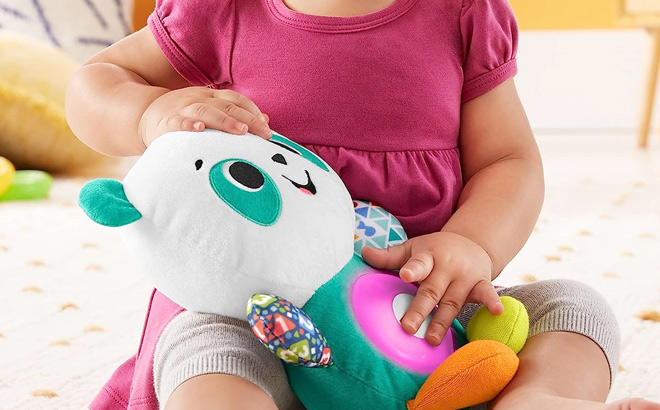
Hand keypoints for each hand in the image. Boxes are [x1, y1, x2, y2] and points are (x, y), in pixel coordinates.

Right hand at [138, 87, 271, 146]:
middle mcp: (199, 99)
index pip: (237, 99)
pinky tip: (199, 130)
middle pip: (227, 106)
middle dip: (248, 119)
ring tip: (241, 131)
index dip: (253, 111)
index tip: (267, 127)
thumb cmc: (184, 118)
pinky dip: (189, 125)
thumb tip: (265, 121)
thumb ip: (235, 115)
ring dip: (225, 121)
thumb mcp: (210, 110)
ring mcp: (183, 109)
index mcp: (211, 96)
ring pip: (206, 111)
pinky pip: (179, 122)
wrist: (144, 115)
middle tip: (264, 133)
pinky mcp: (167, 122)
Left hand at [361, 231, 502, 345]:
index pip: (419, 263)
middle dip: (420, 309)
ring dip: (443, 321)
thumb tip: (362, 253)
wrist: (472, 241)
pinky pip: (486, 294)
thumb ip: (389, 256)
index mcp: (427, 255)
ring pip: (452, 301)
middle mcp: (447, 266)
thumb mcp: (413, 248)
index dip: (413, 269)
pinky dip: (492, 302)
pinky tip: (497, 312)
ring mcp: (465, 276)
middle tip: (407, 327)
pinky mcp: (481, 283)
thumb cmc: (434, 250)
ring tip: (432, 340)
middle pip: (432, 290)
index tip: (405, 276)